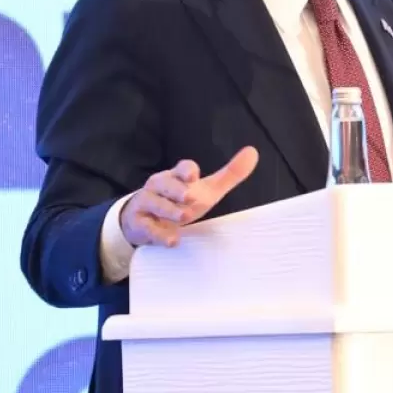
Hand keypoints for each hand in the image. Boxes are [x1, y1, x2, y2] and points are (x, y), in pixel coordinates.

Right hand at [118, 147, 259, 247]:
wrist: (144, 222)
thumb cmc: (180, 202)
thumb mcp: (206, 190)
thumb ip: (229, 174)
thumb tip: (253, 152)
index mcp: (176, 176)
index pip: (181, 169)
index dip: (186, 170)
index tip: (193, 175)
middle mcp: (159, 187)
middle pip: (164, 183)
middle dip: (176, 189)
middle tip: (189, 197)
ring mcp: (147, 205)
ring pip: (154, 203)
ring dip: (169, 210)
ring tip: (184, 217)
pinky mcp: (139, 224)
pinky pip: (147, 227)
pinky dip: (159, 234)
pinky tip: (173, 241)